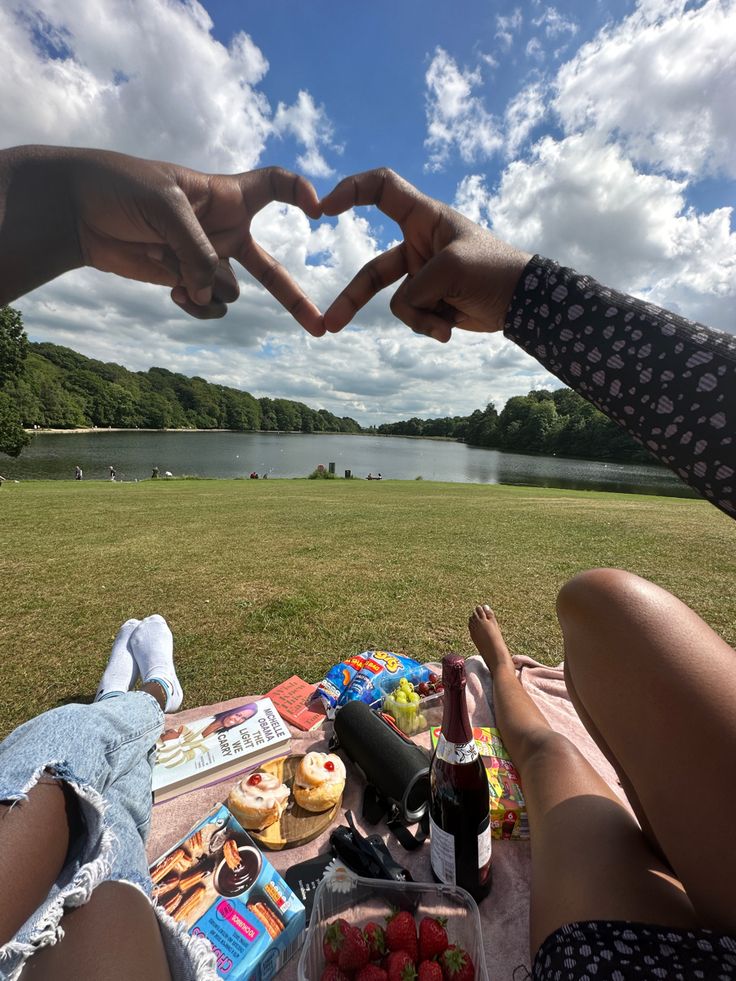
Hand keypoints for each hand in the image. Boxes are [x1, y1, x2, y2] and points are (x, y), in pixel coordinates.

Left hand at [0, 147, 323, 333]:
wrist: (77, 209)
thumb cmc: (121, 186)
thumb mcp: (166, 206)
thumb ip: (196, 250)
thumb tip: (210, 294)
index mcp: (225, 196)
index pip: (275, 186)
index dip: (300, 191)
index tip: (318, 208)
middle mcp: (222, 230)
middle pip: (269, 267)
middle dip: (294, 300)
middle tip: (322, 327)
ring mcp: (203, 260)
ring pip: (229, 291)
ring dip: (209, 289)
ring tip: (177, 273)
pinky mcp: (181, 281)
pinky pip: (205, 304)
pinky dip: (195, 305)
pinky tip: (174, 295)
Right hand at [320, 168, 531, 341]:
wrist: (523, 303)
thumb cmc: (494, 270)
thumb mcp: (450, 270)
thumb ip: (415, 288)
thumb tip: (406, 308)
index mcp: (424, 217)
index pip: (381, 189)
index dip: (351, 190)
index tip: (324, 208)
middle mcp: (418, 243)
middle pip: (372, 271)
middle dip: (352, 299)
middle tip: (329, 324)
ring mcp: (422, 274)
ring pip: (397, 302)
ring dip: (421, 317)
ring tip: (445, 325)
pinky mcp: (430, 300)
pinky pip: (413, 316)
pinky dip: (430, 324)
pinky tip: (451, 327)